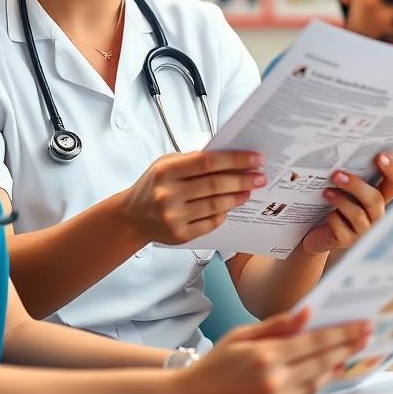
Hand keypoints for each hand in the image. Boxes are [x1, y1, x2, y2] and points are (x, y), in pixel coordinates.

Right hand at [120, 151, 265, 244]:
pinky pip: (210, 223)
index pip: (208, 162)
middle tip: (260, 177)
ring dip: (237, 197)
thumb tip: (230, 158)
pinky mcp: (180, 235)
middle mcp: (168, 194)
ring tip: (249, 191)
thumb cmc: (154, 185)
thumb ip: (193, 160)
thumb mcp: (166, 164)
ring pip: (216, 205)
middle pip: (216, 184)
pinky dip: (223, 214)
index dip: (235, 160)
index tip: (256, 159)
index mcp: (166, 171)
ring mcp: (174, 216)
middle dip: (243, 180)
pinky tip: (229, 206)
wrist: (132, 216)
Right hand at [176, 309, 369, 393]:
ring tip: (348, 351)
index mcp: (265, 357)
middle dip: (347, 346)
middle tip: (365, 334)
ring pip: (317, 381)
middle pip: (323, 362)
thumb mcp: (239, 337)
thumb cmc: (213, 368)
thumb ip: (275, 326)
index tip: (360, 325)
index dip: (342, 333)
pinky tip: (325, 372)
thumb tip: (306, 314)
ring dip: (335, 365)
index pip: (315, 342)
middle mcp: (275, 383)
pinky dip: (317, 383)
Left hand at [300, 154, 392, 254]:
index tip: (381, 155)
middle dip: (357, 185)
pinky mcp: (346, 241)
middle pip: (375, 200)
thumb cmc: (333, 205)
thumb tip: (343, 154)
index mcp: (378, 198)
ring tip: (326, 191)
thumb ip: (351, 175)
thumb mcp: (344, 189)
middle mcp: (375, 215)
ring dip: (341, 200)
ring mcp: (362, 231)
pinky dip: (333, 219)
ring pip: (357, 214)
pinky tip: (325, 214)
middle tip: (337, 174)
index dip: (392, 171)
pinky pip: (342, 229)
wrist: (316, 232)